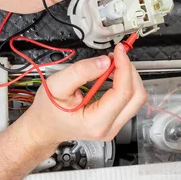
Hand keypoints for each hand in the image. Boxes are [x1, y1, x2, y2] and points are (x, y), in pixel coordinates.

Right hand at [17, 43, 146, 148]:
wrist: (43, 127)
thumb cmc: (47, 111)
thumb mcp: (57, 85)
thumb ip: (81, 71)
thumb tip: (104, 62)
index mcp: (96, 122)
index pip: (123, 93)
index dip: (124, 67)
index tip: (119, 52)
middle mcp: (109, 128)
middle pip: (137, 97)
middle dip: (130, 71)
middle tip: (117, 56)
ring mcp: (113, 126)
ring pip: (136, 99)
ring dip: (128, 76)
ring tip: (112, 64)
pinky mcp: (114, 120)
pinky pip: (129, 100)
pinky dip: (125, 83)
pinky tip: (112, 74)